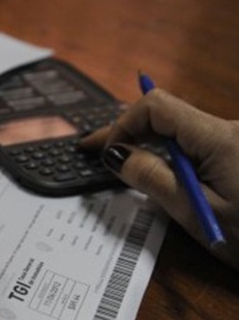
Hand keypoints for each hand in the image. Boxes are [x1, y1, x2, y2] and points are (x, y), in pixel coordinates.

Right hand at [81, 89, 238, 268]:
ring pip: (181, 131)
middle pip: (167, 115)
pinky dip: (171, 155)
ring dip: (150, 145)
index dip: (123, 123)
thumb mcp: (196, 213)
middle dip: (128, 131)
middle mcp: (231, 130)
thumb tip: (117, 154)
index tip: (104, 151)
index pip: (157, 106)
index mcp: (220, 138)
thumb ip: (153, 179)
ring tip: (122, 165)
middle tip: (95, 151)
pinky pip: (198, 144)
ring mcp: (238, 141)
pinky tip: (158, 173)